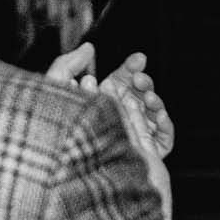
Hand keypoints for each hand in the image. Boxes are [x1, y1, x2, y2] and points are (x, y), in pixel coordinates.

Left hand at [50, 43, 174, 159]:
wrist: (68, 170)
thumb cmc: (55, 131)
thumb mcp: (53, 91)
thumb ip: (67, 65)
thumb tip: (89, 48)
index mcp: (99, 103)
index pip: (122, 80)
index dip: (132, 68)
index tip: (139, 59)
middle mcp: (118, 119)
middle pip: (140, 95)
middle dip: (144, 83)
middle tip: (140, 79)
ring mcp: (134, 137)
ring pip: (154, 113)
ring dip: (155, 101)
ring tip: (149, 97)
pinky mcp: (146, 155)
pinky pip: (165, 138)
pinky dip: (166, 124)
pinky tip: (159, 115)